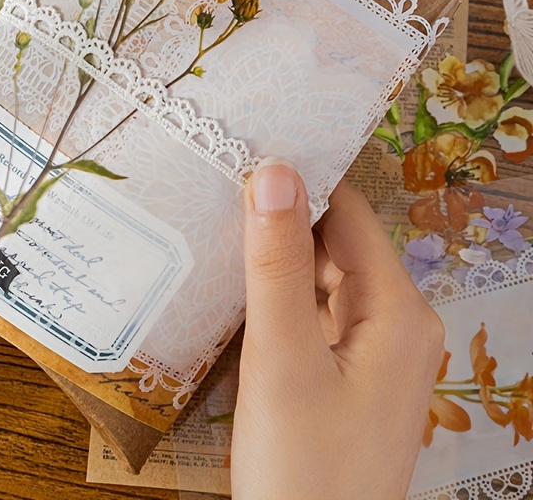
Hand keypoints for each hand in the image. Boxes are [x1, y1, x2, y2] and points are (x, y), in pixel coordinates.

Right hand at [231, 162, 444, 499]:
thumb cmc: (300, 465)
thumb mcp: (282, 357)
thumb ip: (277, 263)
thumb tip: (274, 170)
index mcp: (399, 310)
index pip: (349, 214)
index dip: (301, 179)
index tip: (244, 152)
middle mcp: (399, 323)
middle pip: (339, 244)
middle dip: (284, 219)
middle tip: (217, 189)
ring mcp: (377, 352)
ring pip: (326, 279)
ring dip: (280, 258)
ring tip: (220, 227)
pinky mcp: (351, 374)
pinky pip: (319, 314)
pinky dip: (284, 296)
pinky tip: (242, 288)